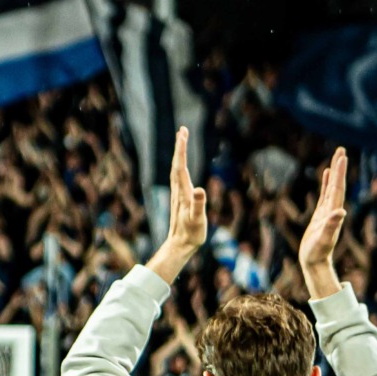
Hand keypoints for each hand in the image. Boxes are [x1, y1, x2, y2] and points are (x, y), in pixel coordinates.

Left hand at [144, 127, 206, 283]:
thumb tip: (200, 189)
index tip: (183, 133)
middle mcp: (178, 191)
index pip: (181, 166)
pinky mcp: (180, 199)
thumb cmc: (191, 234)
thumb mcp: (197, 220)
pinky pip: (179, 177)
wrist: (179, 245)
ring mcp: (178, 195)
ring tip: (181, 141)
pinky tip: (182, 165)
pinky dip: (180, 165)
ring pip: (176, 170)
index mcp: (183, 192)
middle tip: (183, 130)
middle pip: (176, 164)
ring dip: (178, 154)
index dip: (181, 149)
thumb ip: (198, 204)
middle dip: (180, 147)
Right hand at [300, 147, 348, 299]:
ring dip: (334, 172)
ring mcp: (327, 211)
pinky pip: (325, 194)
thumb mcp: (323, 239)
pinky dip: (326, 183)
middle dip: (339, 167)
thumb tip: (340, 212)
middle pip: (337, 184)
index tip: (341, 157)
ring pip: (332, 187)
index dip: (339, 173)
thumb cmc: (317, 253)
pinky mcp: (321, 215)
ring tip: (337, 157)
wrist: (315, 263)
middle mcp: (333, 209)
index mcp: (334, 212)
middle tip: (341, 149)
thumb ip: (331, 226)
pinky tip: (326, 174)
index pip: (337, 189)